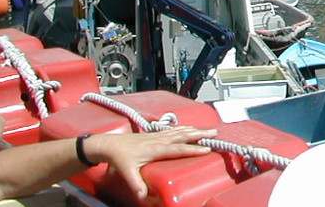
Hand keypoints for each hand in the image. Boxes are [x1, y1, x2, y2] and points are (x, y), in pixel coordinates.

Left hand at [87, 126, 216, 197]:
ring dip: (196, 129)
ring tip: (209, 129)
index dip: (193, 149)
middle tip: (214, 133)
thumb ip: (137, 184)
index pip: (178, 149)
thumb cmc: (120, 157)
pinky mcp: (156, 134)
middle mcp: (160, 140)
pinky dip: (185, 128)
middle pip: (184, 135)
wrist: (110, 144)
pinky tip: (190, 128)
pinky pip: (175, 129)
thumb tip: (143, 196)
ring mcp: (159, 135)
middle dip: (200, 134)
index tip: (206, 149)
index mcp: (156, 148)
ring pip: (181, 130)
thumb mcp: (127, 172)